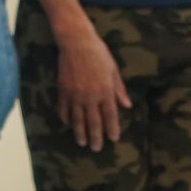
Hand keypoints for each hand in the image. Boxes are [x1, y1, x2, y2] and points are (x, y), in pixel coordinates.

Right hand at [56, 25, 129, 151]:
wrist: (76, 42)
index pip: (110, 115)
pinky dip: (65, 117)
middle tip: (96, 149)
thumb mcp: (114, 70)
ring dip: (80, 132)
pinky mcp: (63, 90)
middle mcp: (91, 96)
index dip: (112, 128)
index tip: (113, 139)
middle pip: (93, 121)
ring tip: (81, 143)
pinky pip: (64, 108)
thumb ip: (119, 89)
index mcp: (105, 91)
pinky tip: (67, 124)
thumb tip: (127, 105)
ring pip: (78, 118)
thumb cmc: (98, 53)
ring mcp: (75, 94)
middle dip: (96, 136)